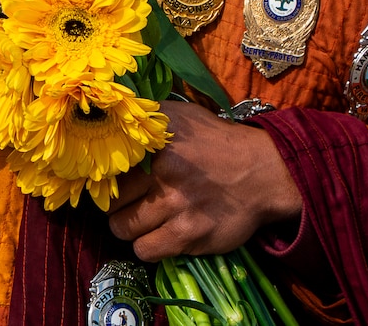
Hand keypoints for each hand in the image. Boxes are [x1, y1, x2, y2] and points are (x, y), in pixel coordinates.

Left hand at [106, 101, 301, 261]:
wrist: (264, 172)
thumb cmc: (218, 143)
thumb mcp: (183, 116)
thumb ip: (147, 117)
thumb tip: (110, 117)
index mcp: (156, 141)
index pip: (106, 166)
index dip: (104, 177)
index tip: (108, 181)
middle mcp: (163, 171)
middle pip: (109, 201)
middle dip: (117, 204)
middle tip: (131, 202)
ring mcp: (175, 206)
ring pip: (122, 229)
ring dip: (131, 227)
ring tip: (145, 219)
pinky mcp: (188, 235)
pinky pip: (145, 250)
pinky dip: (149, 245)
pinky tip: (161, 234)